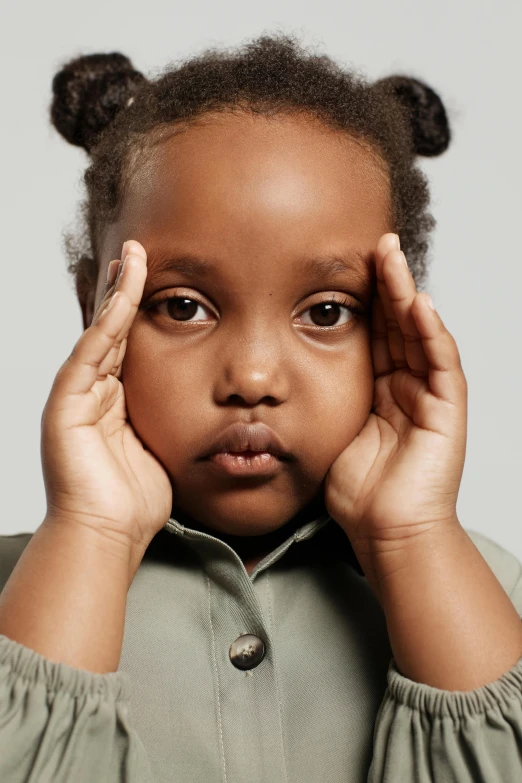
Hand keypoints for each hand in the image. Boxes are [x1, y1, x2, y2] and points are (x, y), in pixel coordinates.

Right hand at [40, 240, 171, 557]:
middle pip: (111, 330)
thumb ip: (169, 422)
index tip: (160, 281)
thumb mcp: (161, 448)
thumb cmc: (134, 501)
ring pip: (101, 332)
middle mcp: (93, 393)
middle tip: (141, 253)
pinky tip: (124, 292)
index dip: (141, 313)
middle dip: (126, 290)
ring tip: (133, 256)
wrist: (106, 534)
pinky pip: (91, 352)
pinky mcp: (66, 404)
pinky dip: (108, 320)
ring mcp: (76, 396)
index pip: (128, 346)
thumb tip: (198, 408)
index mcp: (114, 403)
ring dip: (118, 293)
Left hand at [324, 232, 466, 551]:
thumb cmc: (358, 494)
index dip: (361, 300)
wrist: (386, 532)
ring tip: (392, 257)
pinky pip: (441, 364)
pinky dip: (431, 333)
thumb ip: (318, 402)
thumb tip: (276, 382)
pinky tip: (419, 304)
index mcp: (378, 391)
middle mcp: (406, 387)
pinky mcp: (447, 410)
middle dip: (385, 284)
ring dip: (406, 294)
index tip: (342, 266)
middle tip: (373, 243)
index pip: (371, 334)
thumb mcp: (328, 434)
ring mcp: (429, 396)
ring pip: (418, 334)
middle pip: (396, 325)